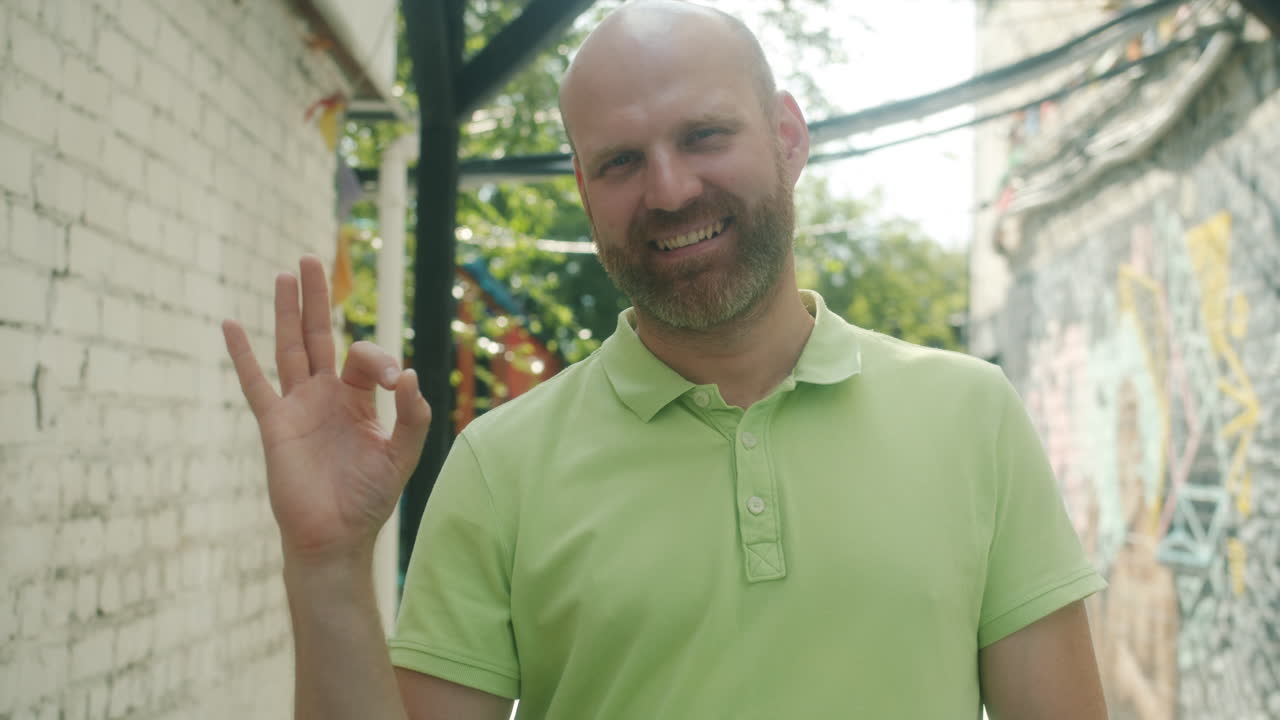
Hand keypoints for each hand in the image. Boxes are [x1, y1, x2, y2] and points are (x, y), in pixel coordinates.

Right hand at [221, 255, 430, 562]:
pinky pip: (255, 384)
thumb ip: (414, 418)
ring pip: (289, 348)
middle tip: (311, 258)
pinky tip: (231, 324)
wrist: (334, 538)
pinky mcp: (275, 424)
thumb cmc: (368, 500)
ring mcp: (298, 407)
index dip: (382, 359)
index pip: (365, 358)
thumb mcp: (403, 456)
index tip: (398, 383)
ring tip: (285, 274)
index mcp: (359, 401)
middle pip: (320, 336)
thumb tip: (412, 377)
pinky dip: (241, 354)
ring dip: (287, 312)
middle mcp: (326, 396)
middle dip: (318, 299)